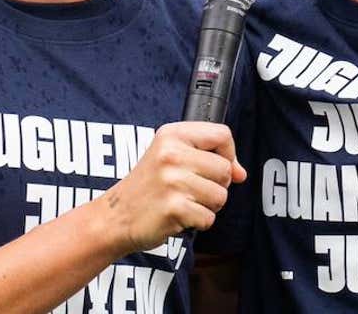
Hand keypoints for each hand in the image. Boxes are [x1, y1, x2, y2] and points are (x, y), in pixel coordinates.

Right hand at [100, 122, 246, 253]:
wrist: (116, 217)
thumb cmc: (148, 187)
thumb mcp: (171, 158)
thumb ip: (208, 157)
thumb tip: (241, 173)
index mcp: (171, 135)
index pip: (222, 134)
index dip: (228, 154)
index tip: (217, 168)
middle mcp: (171, 154)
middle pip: (225, 169)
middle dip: (217, 185)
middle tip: (191, 190)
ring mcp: (172, 181)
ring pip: (221, 196)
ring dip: (208, 206)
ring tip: (184, 202)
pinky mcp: (174, 208)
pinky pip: (209, 218)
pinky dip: (198, 222)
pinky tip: (178, 216)